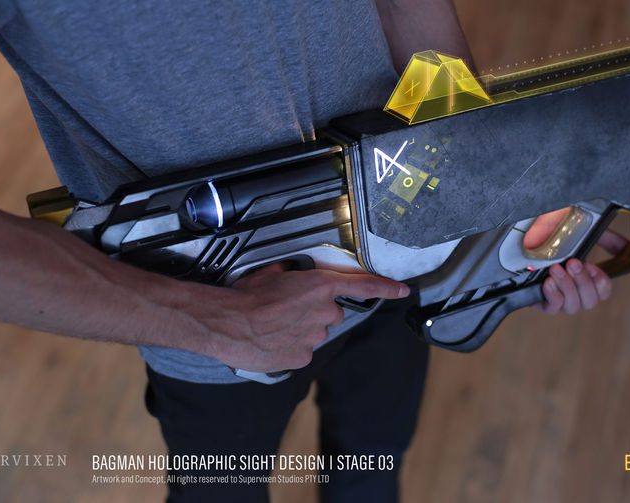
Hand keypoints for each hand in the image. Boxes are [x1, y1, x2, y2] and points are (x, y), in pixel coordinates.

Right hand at [199, 263, 408, 371]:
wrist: (226, 323)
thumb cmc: (245, 296)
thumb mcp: (272, 272)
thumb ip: (294, 274)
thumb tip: (294, 273)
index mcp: (320, 286)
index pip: (364, 286)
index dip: (386, 288)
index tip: (402, 291)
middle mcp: (323, 312)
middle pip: (331, 312)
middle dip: (316, 310)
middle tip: (289, 307)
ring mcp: (314, 337)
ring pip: (315, 332)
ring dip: (301, 328)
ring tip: (274, 323)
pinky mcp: (301, 357)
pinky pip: (302, 350)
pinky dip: (290, 345)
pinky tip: (271, 339)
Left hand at [523, 208, 627, 314]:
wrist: (524, 246)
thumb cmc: (555, 243)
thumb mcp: (583, 236)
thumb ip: (607, 239)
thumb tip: (627, 244)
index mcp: (586, 281)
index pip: (603, 292)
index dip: (601, 283)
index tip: (592, 266)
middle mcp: (574, 293)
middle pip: (589, 301)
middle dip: (583, 281)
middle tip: (573, 262)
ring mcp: (558, 300)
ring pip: (572, 306)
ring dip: (567, 286)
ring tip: (557, 269)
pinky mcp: (541, 303)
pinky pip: (552, 308)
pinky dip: (553, 295)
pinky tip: (548, 282)